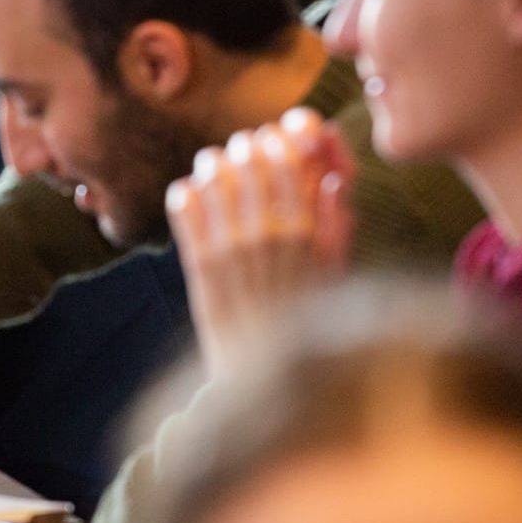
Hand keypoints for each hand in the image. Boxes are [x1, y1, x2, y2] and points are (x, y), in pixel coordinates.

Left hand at [165, 108, 355, 372]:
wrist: (264, 382)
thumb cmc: (305, 327)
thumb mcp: (335, 280)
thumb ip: (336, 229)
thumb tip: (335, 181)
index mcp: (305, 239)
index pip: (288, 168)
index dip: (278, 145)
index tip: (273, 140)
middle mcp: (266, 241)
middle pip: (248, 167)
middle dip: (244, 149)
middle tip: (240, 147)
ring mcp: (229, 254)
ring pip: (213, 181)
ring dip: (213, 167)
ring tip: (213, 165)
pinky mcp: (199, 270)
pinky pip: (184, 212)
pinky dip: (186, 195)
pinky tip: (190, 193)